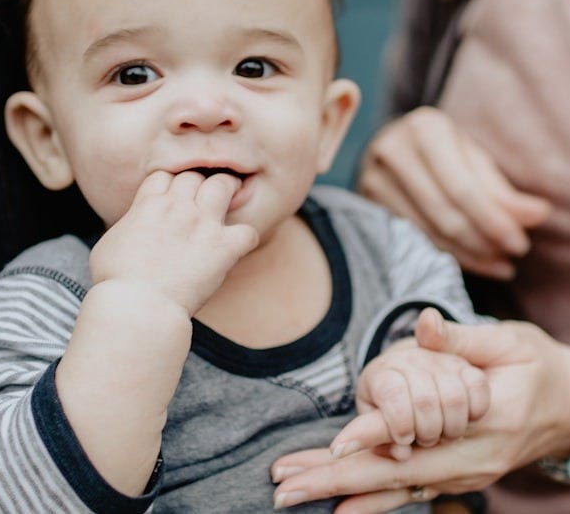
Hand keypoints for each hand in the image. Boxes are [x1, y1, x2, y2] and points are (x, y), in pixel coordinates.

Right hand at [89, 170, 258, 314]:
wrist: (137, 304)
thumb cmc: (115, 281)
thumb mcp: (108, 243)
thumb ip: (126, 227)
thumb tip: (131, 229)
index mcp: (148, 204)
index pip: (164, 175)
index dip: (169, 185)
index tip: (172, 197)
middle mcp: (177, 207)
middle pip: (194, 176)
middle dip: (198, 185)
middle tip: (202, 198)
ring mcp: (203, 225)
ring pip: (223, 186)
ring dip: (227, 190)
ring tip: (230, 199)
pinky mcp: (223, 248)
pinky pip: (247, 232)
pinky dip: (245, 238)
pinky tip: (238, 246)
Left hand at [271, 309, 569, 511]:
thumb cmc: (538, 367)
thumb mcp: (509, 343)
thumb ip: (463, 340)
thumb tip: (426, 324)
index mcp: (484, 421)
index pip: (417, 433)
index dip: (374, 439)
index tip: (334, 447)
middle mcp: (469, 459)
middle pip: (392, 475)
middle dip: (332, 482)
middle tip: (282, 488)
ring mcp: (463, 474)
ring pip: (393, 488)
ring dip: (339, 491)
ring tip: (290, 492)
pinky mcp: (456, 476)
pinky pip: (408, 492)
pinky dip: (372, 502)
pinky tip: (338, 507)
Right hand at [357, 107, 549, 278]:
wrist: (391, 144)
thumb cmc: (441, 150)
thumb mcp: (472, 157)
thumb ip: (501, 190)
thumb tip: (535, 216)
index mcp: (425, 128)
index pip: (462, 187)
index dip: (493, 220)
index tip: (520, 242)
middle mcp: (393, 150)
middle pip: (443, 211)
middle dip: (483, 240)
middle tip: (512, 256)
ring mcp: (373, 178)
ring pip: (427, 229)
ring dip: (468, 253)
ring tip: (499, 264)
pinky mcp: (366, 202)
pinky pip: (412, 237)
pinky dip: (446, 253)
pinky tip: (471, 260)